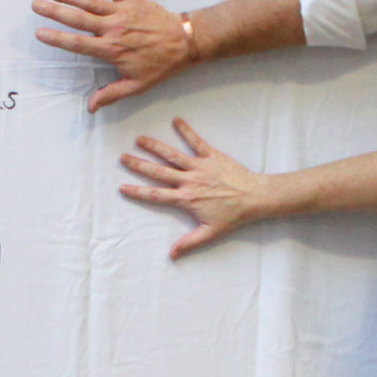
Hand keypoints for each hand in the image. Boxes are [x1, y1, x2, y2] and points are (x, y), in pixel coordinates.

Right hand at [31, 0, 193, 112]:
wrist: (184, 41)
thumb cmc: (160, 65)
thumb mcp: (136, 85)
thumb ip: (111, 94)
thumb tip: (91, 107)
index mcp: (110, 50)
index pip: (77, 43)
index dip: (57, 38)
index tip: (40, 33)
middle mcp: (112, 29)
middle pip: (78, 19)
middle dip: (55, 11)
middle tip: (36, 5)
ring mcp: (122, 12)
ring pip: (90, 2)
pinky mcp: (132, 0)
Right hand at [120, 119, 273, 257]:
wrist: (254, 197)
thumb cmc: (233, 216)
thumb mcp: (210, 233)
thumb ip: (189, 243)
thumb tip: (171, 255)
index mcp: (186, 199)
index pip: (156, 195)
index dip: (138, 192)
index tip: (122, 187)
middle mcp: (189, 181)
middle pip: (158, 172)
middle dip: (139, 165)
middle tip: (123, 157)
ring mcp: (199, 167)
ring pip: (172, 155)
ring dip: (155, 146)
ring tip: (140, 139)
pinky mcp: (212, 156)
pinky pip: (196, 142)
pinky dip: (186, 131)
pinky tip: (176, 120)